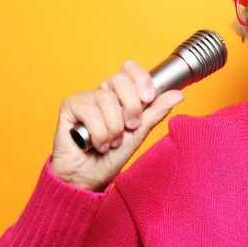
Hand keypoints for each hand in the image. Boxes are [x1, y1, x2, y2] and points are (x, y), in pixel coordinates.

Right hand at [50, 60, 184, 191]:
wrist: (90, 177)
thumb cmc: (112, 156)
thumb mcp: (140, 132)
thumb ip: (156, 111)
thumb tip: (178, 94)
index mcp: (120, 94)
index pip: (130, 69)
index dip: (141, 79)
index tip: (148, 98)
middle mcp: (102, 92)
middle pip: (120, 80)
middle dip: (131, 107)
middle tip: (130, 127)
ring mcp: (85, 99)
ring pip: (106, 100)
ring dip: (114, 128)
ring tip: (111, 142)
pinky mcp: (69, 108)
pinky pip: (89, 112)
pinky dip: (98, 133)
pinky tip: (96, 144)